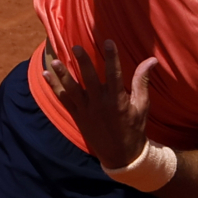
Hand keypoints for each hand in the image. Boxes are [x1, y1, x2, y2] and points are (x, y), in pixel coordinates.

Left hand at [43, 40, 157, 168]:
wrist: (121, 156)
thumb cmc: (134, 128)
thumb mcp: (142, 106)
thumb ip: (142, 81)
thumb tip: (152, 60)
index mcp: (117, 101)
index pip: (114, 75)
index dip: (112, 57)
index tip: (108, 41)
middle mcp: (100, 104)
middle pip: (90, 80)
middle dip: (83, 63)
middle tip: (76, 47)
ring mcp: (86, 111)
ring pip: (72, 90)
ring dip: (63, 75)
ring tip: (54, 61)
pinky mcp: (77, 116)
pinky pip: (63, 100)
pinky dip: (54, 87)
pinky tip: (45, 74)